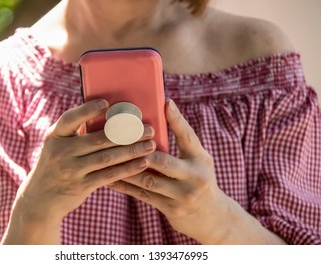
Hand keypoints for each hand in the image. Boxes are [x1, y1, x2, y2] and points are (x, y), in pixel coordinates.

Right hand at [12, 99, 155, 225]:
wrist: (40, 199)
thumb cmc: (56, 165)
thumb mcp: (57, 146)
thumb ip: (75, 133)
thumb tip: (108, 115)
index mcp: (55, 136)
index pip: (70, 119)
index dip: (87, 110)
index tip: (107, 103)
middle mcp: (61, 152)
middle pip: (98, 139)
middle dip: (126, 132)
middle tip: (147, 128)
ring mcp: (71, 170)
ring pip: (107, 158)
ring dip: (131, 150)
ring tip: (150, 144)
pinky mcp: (81, 186)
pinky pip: (108, 175)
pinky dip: (127, 169)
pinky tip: (142, 163)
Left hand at [108, 99, 225, 241]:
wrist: (212, 217)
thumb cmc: (199, 180)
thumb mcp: (197, 161)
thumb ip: (182, 146)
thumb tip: (156, 125)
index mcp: (201, 159)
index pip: (188, 136)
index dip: (177, 119)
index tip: (166, 103)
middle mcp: (195, 176)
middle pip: (162, 160)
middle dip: (139, 149)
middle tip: (119, 137)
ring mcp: (183, 195)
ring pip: (148, 179)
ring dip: (126, 168)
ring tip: (108, 158)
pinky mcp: (172, 209)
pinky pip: (144, 195)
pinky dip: (126, 186)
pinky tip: (111, 179)